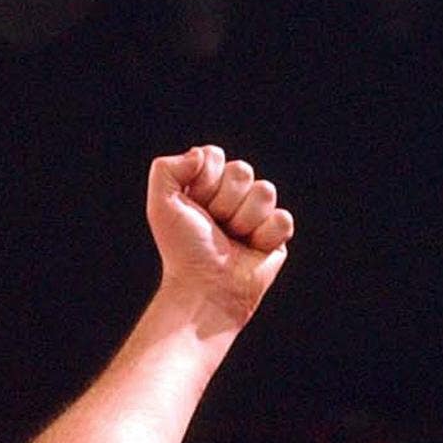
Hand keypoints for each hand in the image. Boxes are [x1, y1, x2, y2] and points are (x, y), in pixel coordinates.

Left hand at [145, 145, 294, 325]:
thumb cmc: (183, 250)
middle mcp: (231, 197)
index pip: (215, 156)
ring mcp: (255, 215)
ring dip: (244, 219)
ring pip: (265, 191)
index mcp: (204, 186)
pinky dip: (265, 235)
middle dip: (224, 201)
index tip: (194, 205)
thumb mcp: (161, 206)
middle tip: (213, 225)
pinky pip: (282, 218)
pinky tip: (251, 249)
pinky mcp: (276, 236)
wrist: (204, 287)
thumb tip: (200, 154)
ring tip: (231, 239)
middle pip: (242, 170)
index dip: (205, 180)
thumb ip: (166, 169)